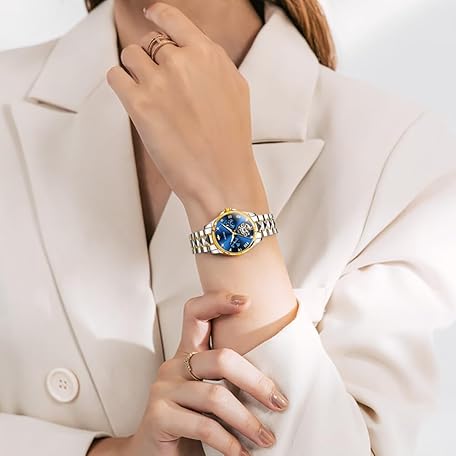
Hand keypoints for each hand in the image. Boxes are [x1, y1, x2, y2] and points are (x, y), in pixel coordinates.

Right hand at [89, 291, 287, 455]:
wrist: (153, 455)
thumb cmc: (191, 422)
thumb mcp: (209, 395)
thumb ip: (227, 380)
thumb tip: (276, 384)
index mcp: (188, 354)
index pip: (196, 314)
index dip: (217, 301)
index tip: (247, 301)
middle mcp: (174, 366)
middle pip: (220, 358)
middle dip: (256, 382)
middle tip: (279, 403)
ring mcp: (164, 389)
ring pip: (215, 396)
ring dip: (247, 420)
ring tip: (267, 438)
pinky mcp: (159, 416)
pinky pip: (203, 425)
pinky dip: (229, 442)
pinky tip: (241, 453)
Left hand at [107, 2, 264, 209]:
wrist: (221, 177)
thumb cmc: (231, 141)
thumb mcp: (236, 89)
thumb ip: (212, 63)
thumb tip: (191, 49)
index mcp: (208, 55)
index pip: (173, 19)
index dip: (158, 15)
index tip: (151, 14)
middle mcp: (183, 62)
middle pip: (149, 41)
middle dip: (152, 59)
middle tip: (161, 84)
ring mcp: (159, 82)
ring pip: (129, 56)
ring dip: (135, 72)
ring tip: (150, 96)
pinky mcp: (139, 105)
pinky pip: (115, 76)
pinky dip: (121, 85)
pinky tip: (136, 101)